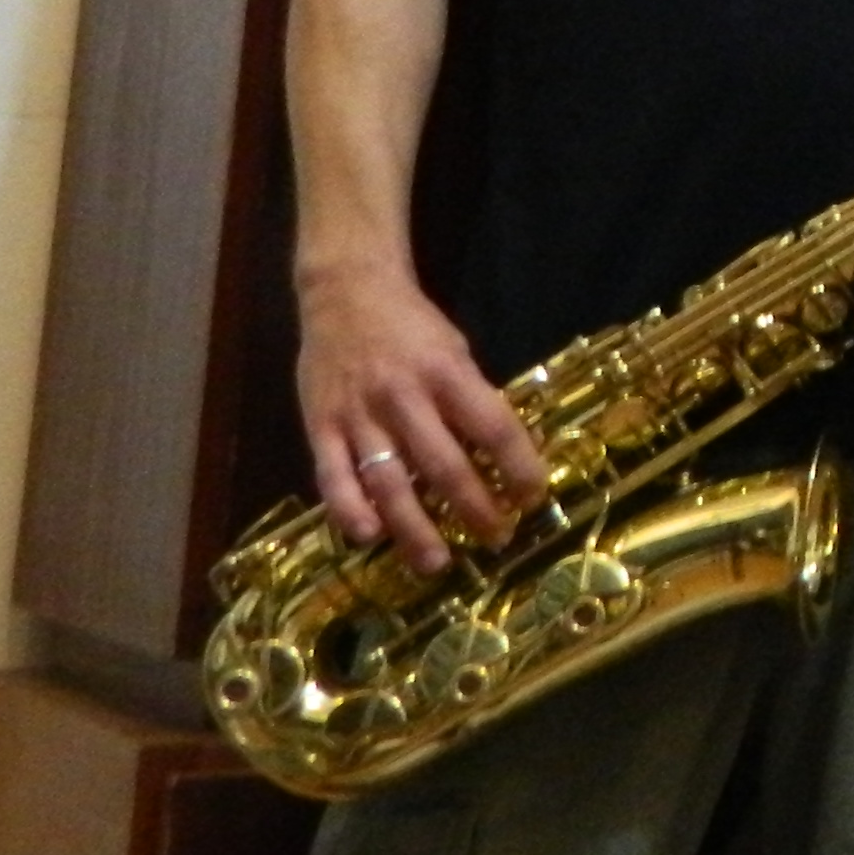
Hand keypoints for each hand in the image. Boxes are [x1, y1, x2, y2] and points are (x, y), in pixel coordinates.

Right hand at [293, 256, 545, 572]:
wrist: (344, 292)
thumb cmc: (411, 327)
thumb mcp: (454, 351)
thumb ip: (470, 399)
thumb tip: (503, 455)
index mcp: (447, 373)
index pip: (494, 428)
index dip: (518, 466)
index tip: (533, 497)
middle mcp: (403, 397)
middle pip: (444, 465)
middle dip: (474, 508)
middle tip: (495, 540)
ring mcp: (358, 415)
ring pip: (389, 481)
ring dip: (415, 528)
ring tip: (438, 563)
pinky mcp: (319, 426)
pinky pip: (333, 476)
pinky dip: (349, 510)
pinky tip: (368, 537)